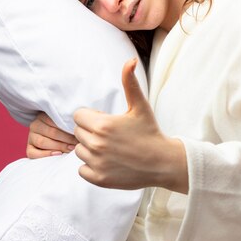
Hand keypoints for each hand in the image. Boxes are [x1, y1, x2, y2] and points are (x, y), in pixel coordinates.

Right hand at [26, 112, 78, 158]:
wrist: (54, 138)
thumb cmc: (63, 129)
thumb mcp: (64, 122)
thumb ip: (69, 122)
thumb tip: (80, 128)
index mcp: (43, 115)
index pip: (55, 121)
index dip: (68, 129)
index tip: (79, 134)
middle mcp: (35, 125)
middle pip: (51, 132)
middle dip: (66, 139)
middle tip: (77, 144)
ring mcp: (31, 137)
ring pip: (42, 142)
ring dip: (59, 146)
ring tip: (70, 149)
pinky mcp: (29, 149)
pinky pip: (33, 153)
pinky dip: (46, 154)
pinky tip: (58, 154)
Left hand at [73, 58, 188, 192]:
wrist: (162, 163)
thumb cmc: (150, 132)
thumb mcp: (140, 106)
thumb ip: (130, 83)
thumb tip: (131, 60)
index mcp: (103, 125)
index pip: (78, 116)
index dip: (91, 117)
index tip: (106, 122)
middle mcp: (96, 145)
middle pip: (78, 133)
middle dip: (91, 132)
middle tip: (111, 136)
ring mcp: (97, 163)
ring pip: (79, 151)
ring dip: (90, 149)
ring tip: (110, 149)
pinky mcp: (98, 179)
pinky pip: (81, 169)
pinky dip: (91, 167)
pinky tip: (108, 162)